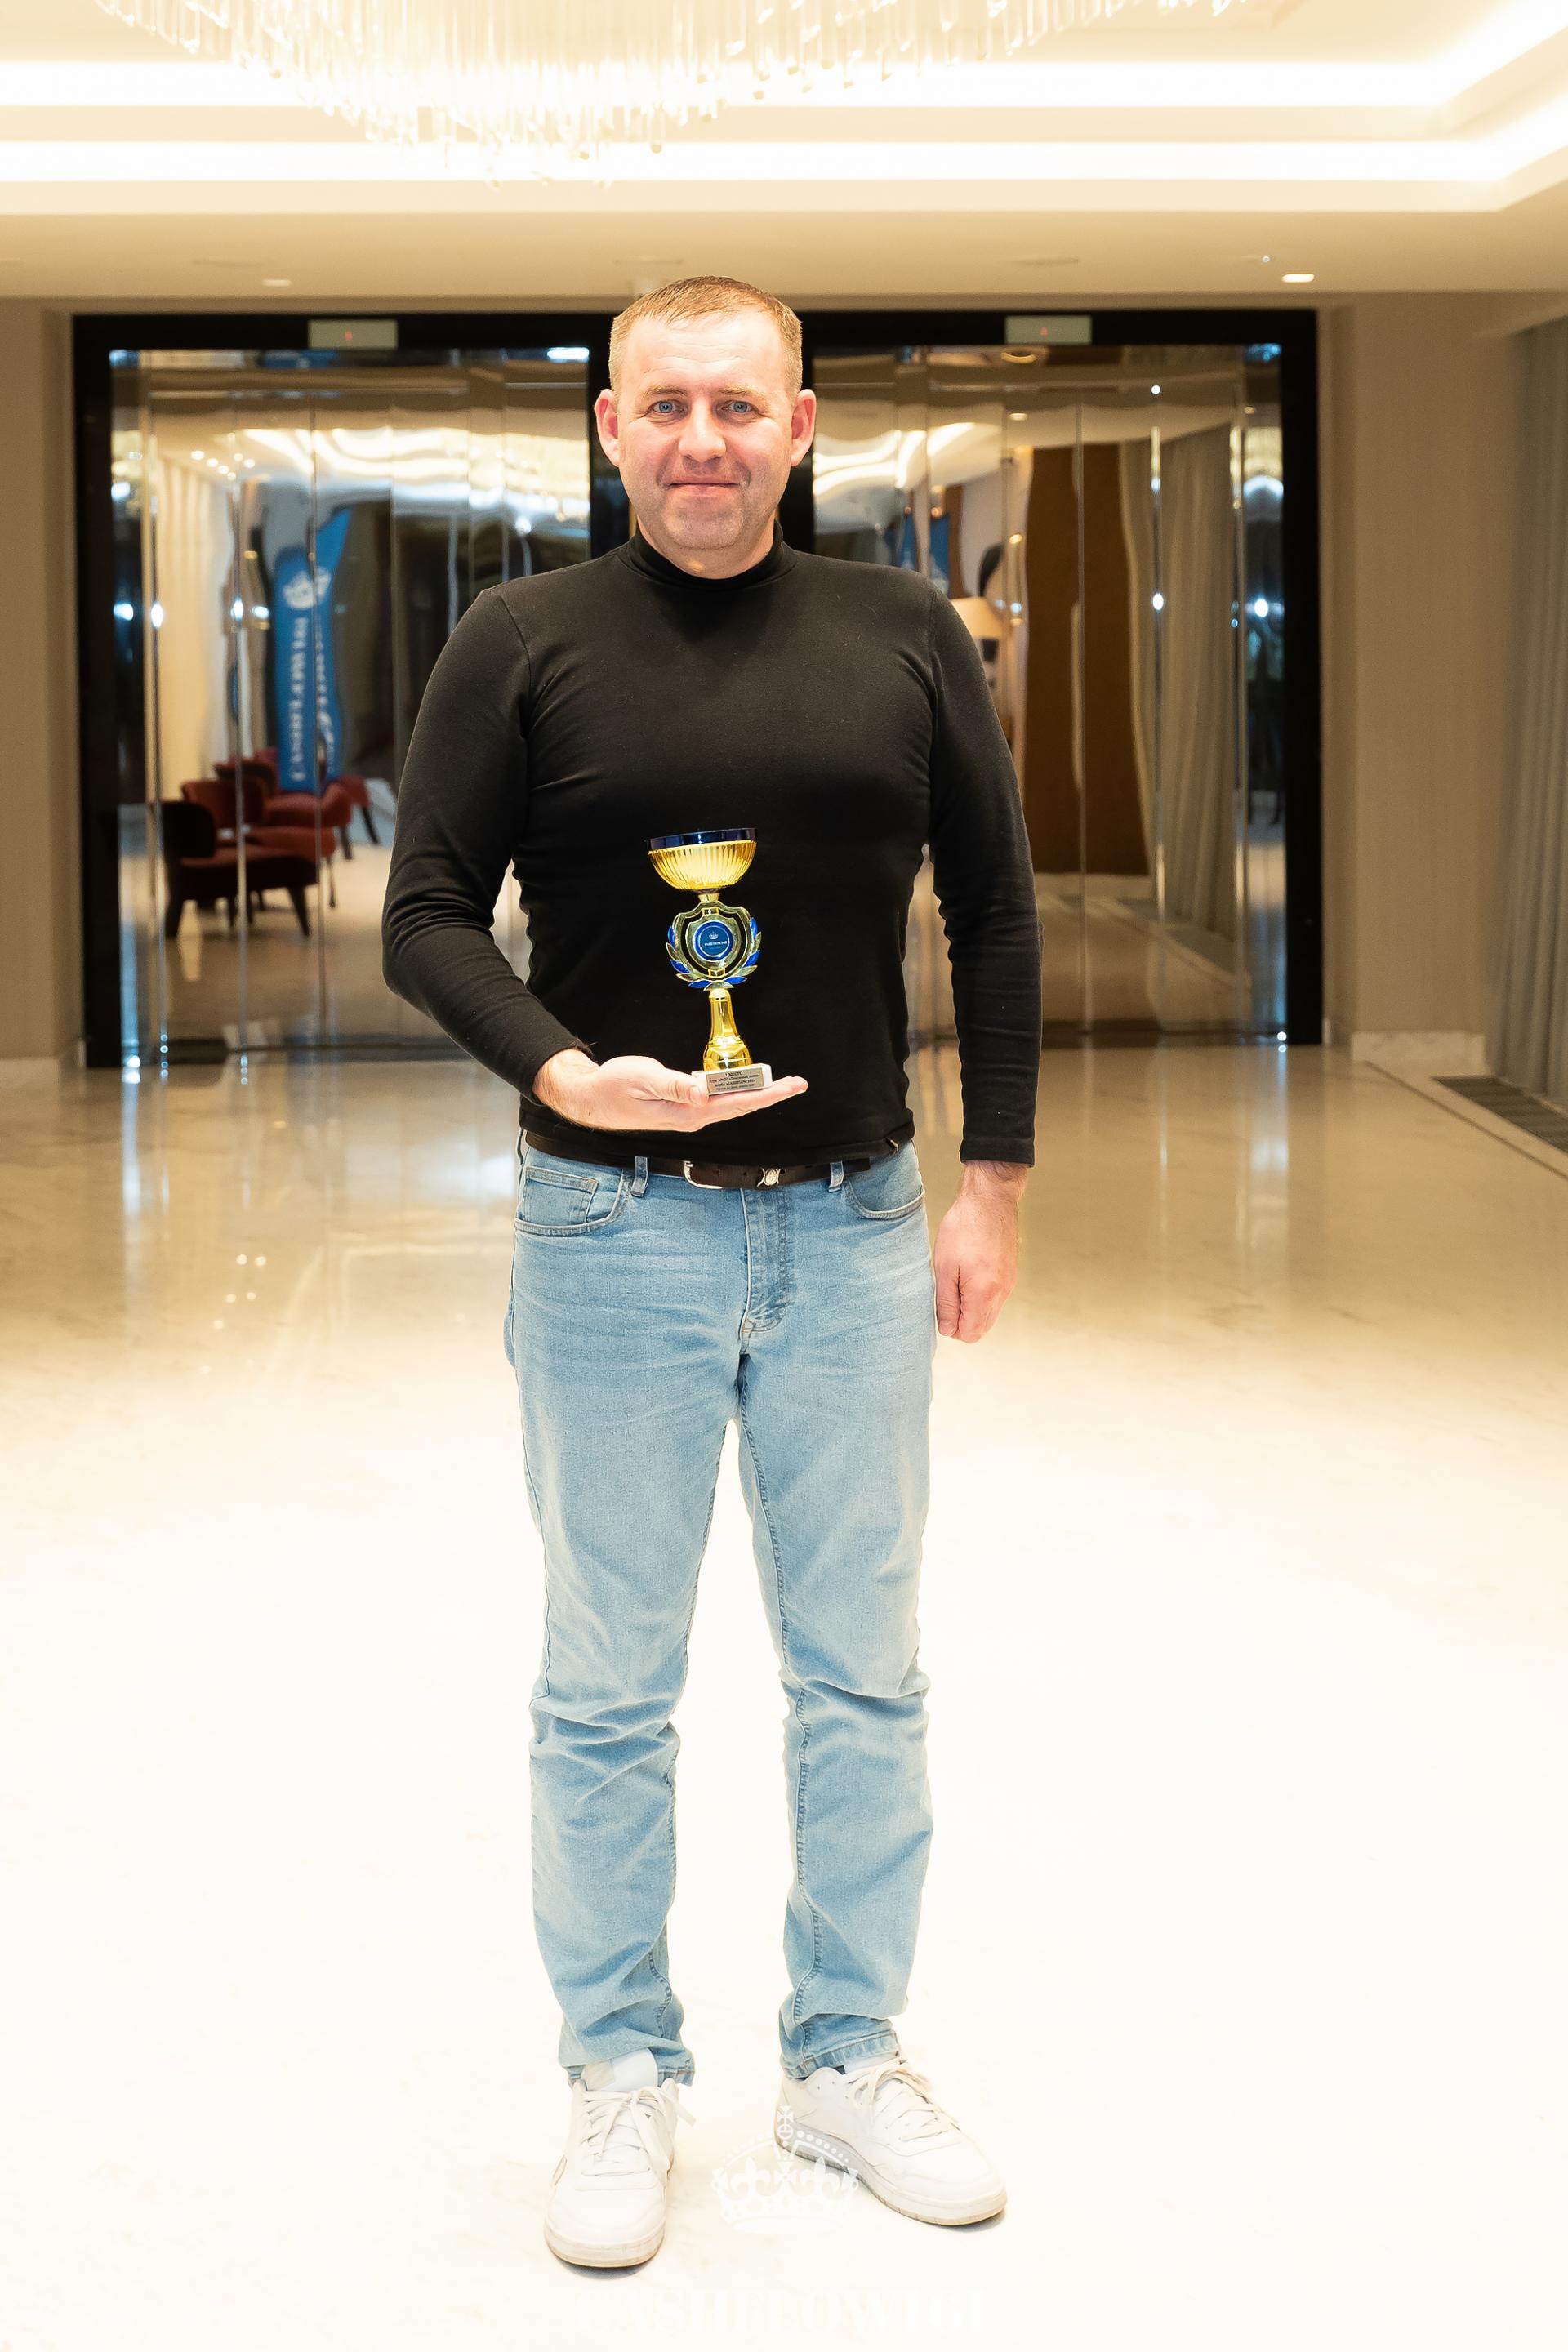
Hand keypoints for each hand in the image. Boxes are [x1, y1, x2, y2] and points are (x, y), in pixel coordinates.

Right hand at [532, 1047, 807, 1131]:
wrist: (590, 1098)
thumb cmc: (613, 1087)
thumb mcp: (644, 1080)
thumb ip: (676, 1086)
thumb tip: (705, 1093)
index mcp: (687, 1113)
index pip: (736, 1103)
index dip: (766, 1094)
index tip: (789, 1086)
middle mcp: (692, 1117)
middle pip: (740, 1105)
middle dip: (770, 1094)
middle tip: (798, 1083)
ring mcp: (688, 1113)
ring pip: (729, 1103)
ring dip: (755, 1092)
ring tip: (780, 1083)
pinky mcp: (682, 1106)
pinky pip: (715, 1099)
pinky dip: (734, 1090)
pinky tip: (745, 1083)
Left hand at [933, 1161, 1026, 1342]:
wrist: (990, 1199)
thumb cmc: (964, 1228)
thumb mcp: (944, 1267)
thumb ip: (946, 1303)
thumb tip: (947, 1330)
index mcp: (984, 1294)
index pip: (970, 1334)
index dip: (952, 1328)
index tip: (941, 1307)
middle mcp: (1001, 1293)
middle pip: (981, 1328)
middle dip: (961, 1320)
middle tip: (946, 1293)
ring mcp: (1008, 1284)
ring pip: (988, 1314)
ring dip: (971, 1308)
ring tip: (956, 1280)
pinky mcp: (1010, 1274)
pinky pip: (995, 1299)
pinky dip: (980, 1296)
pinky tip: (968, 1274)